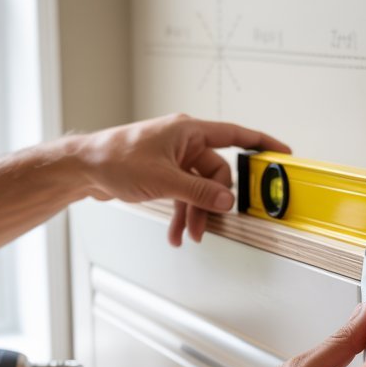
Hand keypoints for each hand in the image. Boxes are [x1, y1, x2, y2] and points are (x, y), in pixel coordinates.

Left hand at [74, 113, 289, 245]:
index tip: (282, 154)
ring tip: (186, 234)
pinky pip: (181, 193)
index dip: (262, 144)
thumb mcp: (164, 180)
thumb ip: (199, 191)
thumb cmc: (115, 159)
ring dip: (193, 213)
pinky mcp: (161, 172)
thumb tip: (226, 200)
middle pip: (215, 173)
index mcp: (189, 131)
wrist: (83, 167)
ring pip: (197, 188)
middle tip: (205, 226)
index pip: (236, 135)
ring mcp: (173, 157)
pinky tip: (175, 232)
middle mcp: (183, 141)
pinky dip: (180, 212)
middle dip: (210, 203)